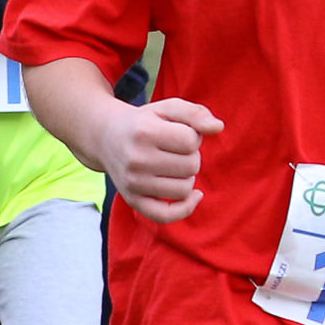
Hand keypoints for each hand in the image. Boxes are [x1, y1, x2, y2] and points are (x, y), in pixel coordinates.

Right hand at [94, 97, 221, 223]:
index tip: (179, 133)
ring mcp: (133, 183)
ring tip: (174, 166)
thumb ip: (196, 113)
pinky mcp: (133, 200)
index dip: (193, 136)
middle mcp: (136, 159)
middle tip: (175, 150)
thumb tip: (218, 128)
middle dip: (191, 156)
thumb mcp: (169, 108)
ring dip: (187, 177)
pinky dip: (185, 208)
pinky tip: (194, 195)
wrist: (106, 137)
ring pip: (184, 189)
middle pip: (191, 166)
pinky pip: (166, 215)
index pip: (191, 140)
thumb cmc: (146, 122)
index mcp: (144, 132)